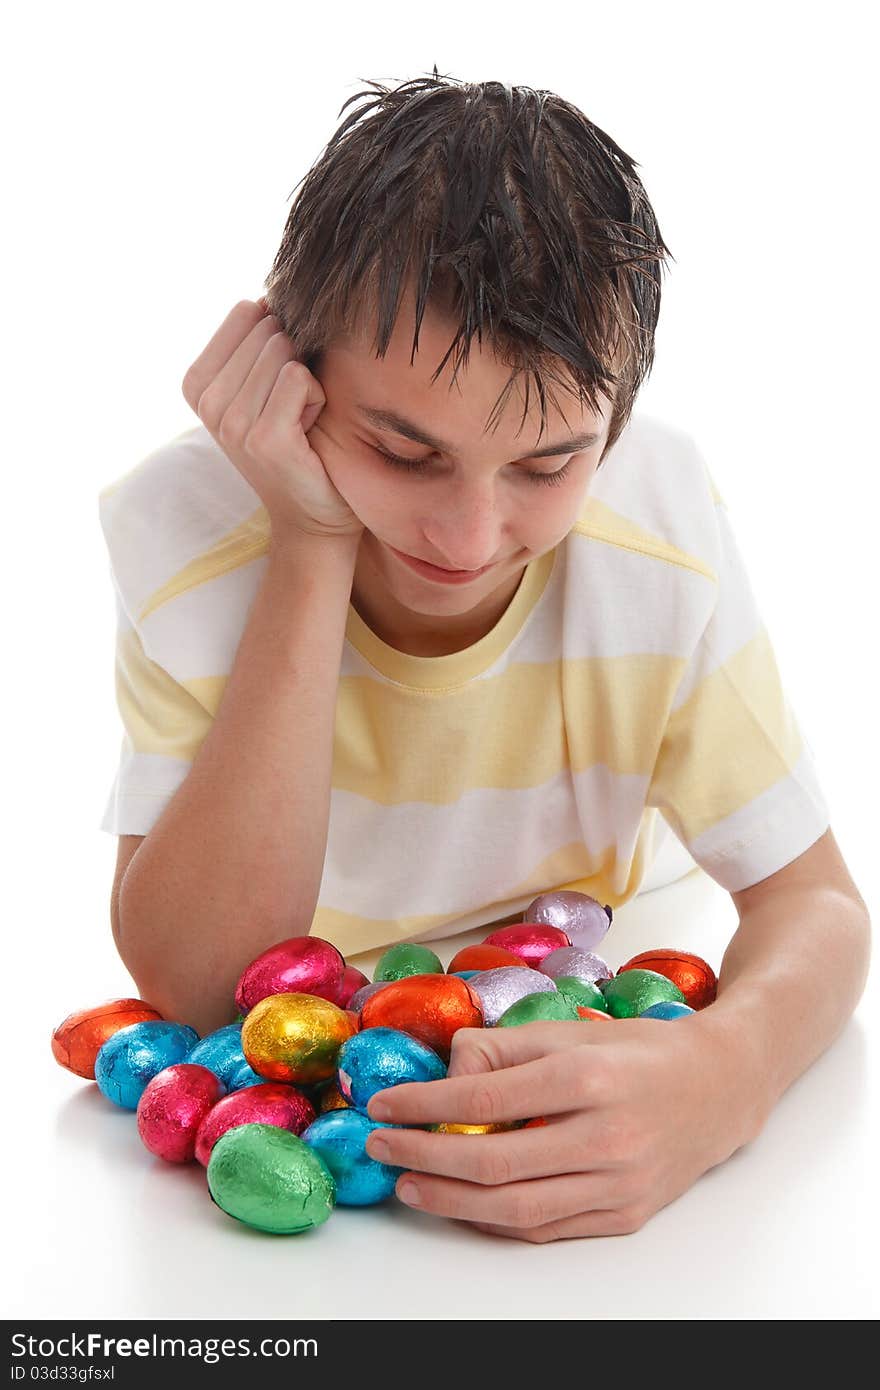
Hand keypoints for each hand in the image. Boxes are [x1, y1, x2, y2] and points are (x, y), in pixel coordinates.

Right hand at [181, 298, 364, 540]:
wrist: (315, 514)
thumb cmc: (299, 442)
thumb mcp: (266, 385)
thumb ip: (260, 338)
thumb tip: (271, 291)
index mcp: (198, 383)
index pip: (245, 313)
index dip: (279, 340)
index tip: (278, 387)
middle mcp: (208, 403)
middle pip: (269, 330)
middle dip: (296, 362)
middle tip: (294, 409)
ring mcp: (232, 423)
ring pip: (285, 350)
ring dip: (310, 382)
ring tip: (301, 421)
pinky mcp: (264, 439)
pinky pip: (300, 377)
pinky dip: (318, 398)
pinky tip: (310, 431)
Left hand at [364, 1017, 763, 1241]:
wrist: (719, 1087)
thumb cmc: (637, 1052)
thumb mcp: (571, 1029)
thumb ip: (504, 1047)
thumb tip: (445, 1074)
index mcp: (587, 1076)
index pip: (487, 1096)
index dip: (425, 1104)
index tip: (384, 1103)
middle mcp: (605, 1134)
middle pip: (495, 1162)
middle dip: (426, 1155)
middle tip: (383, 1146)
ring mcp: (619, 1183)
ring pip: (517, 1209)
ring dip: (451, 1200)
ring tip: (409, 1183)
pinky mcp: (626, 1215)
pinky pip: (547, 1228)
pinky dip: (496, 1221)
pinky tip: (462, 1202)